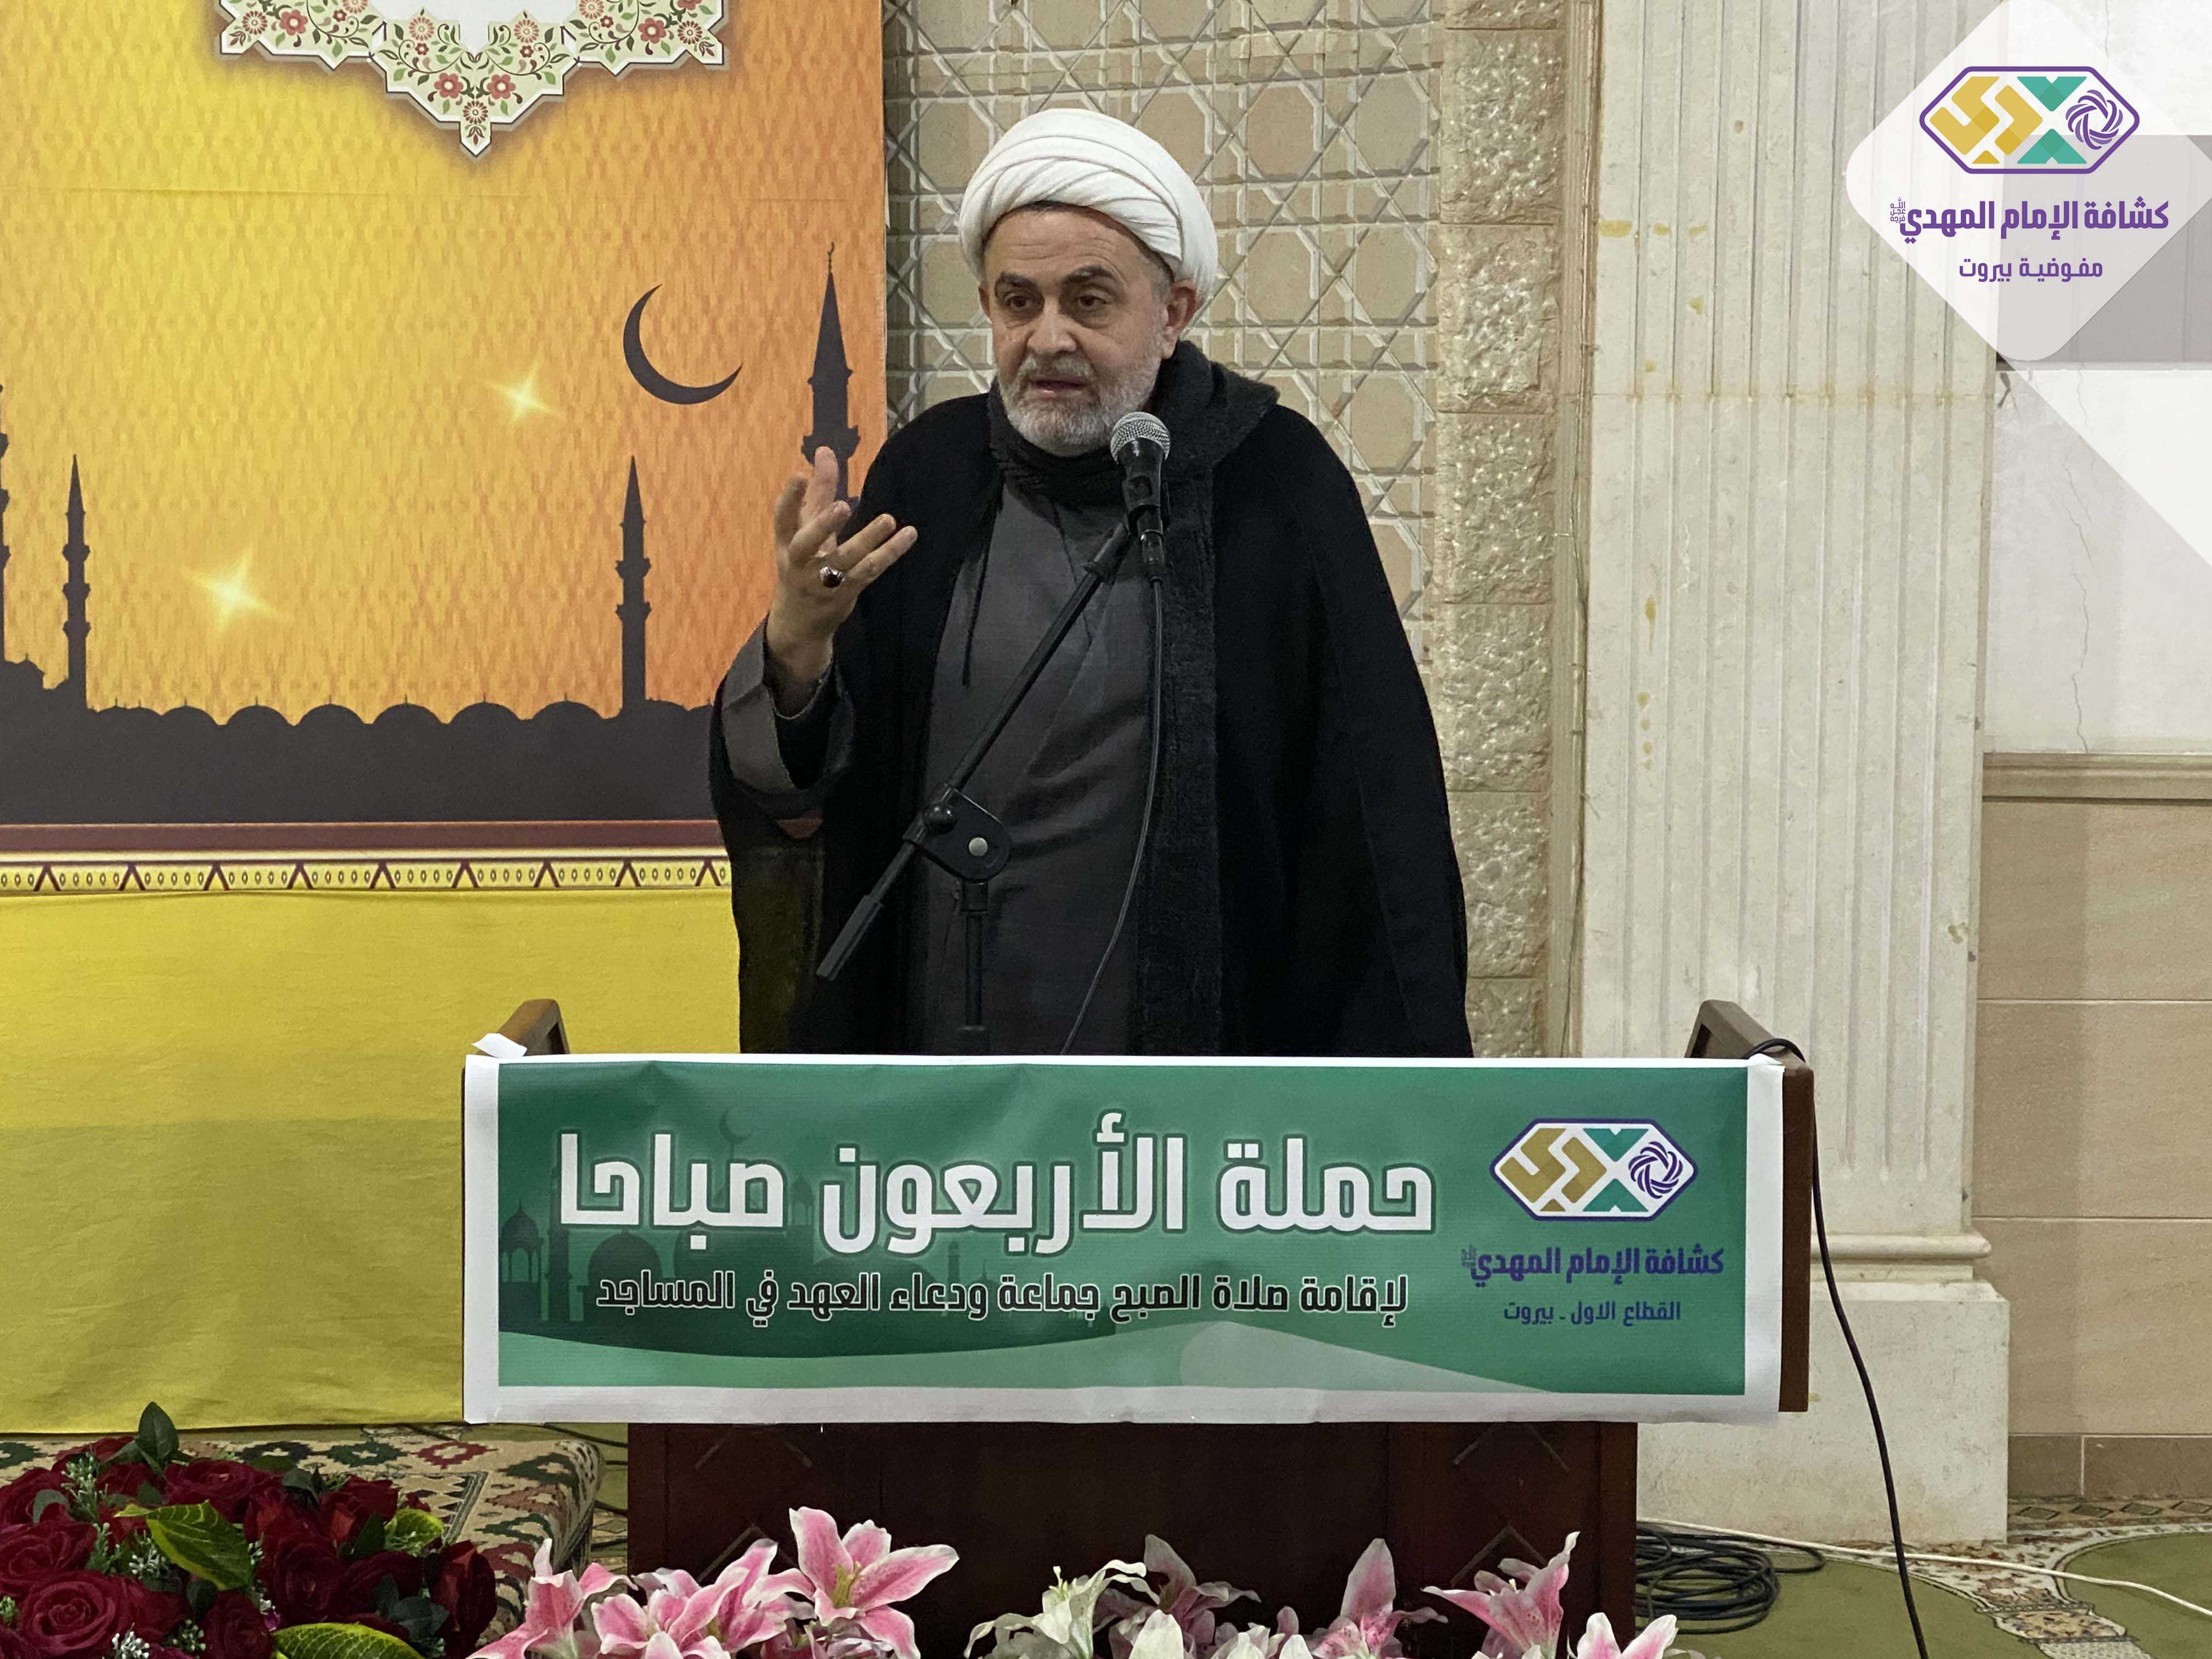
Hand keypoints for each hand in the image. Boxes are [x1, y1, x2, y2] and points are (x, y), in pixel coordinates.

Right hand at [764, 446, 916, 702]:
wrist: (798, 623)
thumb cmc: (802, 563)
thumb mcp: (804, 530)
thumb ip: (817, 492)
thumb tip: (825, 451)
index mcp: (785, 543)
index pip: (782, 519)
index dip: (789, 498)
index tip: (799, 474)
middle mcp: (799, 563)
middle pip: (806, 544)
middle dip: (822, 525)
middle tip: (841, 505)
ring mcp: (821, 582)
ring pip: (844, 560)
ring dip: (867, 540)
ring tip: (888, 519)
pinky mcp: (844, 594)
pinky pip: (869, 572)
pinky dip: (889, 554)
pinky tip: (907, 536)